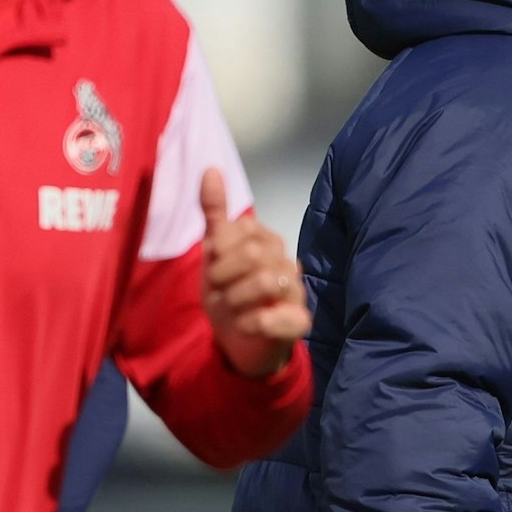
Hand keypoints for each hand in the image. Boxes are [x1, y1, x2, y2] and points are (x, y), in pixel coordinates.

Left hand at [199, 168, 310, 377]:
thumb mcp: (215, 253)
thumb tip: (211, 169)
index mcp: (268, 241)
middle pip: (254, 253)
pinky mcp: (299, 322)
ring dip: (235, 299)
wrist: (238, 342)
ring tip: (231, 308)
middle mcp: (287, 262)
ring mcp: (297, 292)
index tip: (213, 265)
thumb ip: (215, 213)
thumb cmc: (229, 292)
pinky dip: (253, 322)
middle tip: (219, 289)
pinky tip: (243, 325)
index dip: (220, 250)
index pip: (244, 229)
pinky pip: (279, 318)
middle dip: (224, 275)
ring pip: (266, 282)